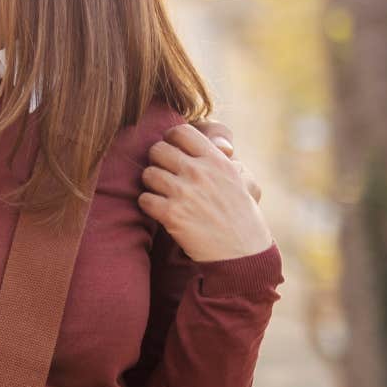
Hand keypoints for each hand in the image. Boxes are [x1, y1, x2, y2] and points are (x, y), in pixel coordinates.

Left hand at [140, 124, 273, 262]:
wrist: (242, 254)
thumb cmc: (242, 216)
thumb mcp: (243, 181)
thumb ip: (226, 160)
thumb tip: (219, 145)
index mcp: (217, 161)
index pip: (181, 131)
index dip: (171, 139)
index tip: (172, 151)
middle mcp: (199, 172)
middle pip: (157, 149)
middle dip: (157, 162)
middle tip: (166, 175)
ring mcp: (184, 193)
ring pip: (147, 174)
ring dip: (152, 185)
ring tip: (165, 195)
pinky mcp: (171, 214)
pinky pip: (143, 199)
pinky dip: (149, 205)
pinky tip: (161, 211)